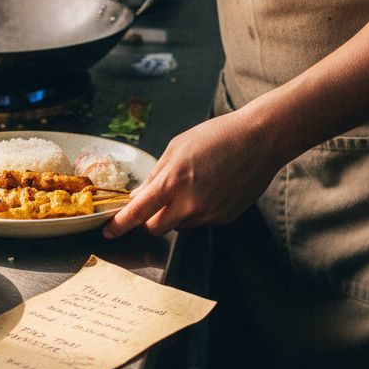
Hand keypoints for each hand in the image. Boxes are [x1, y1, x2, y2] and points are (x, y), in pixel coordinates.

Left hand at [102, 110, 284, 237]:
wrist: (261, 140)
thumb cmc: (218, 136)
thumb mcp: (177, 147)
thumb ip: (156, 175)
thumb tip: (139, 196)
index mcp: (173, 182)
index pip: (137, 213)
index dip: (120, 225)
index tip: (108, 231)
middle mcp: (189, 204)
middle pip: (156, 228)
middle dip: (150, 219)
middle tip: (157, 202)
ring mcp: (209, 214)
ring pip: (180, 224)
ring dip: (177, 213)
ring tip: (195, 185)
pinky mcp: (225, 218)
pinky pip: (202, 221)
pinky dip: (200, 210)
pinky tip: (213, 188)